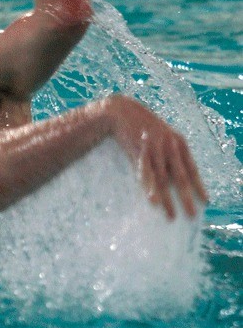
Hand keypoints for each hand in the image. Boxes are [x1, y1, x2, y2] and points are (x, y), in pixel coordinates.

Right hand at [106, 95, 207, 219]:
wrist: (122, 112)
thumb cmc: (144, 127)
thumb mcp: (163, 137)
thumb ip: (171, 154)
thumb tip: (176, 178)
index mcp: (179, 143)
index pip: (192, 168)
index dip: (199, 185)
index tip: (206, 201)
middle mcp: (169, 145)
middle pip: (180, 176)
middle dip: (186, 197)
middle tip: (191, 215)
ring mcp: (154, 148)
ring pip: (162, 178)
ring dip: (167, 199)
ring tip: (171, 215)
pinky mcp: (139, 150)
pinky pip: (145, 173)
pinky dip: (149, 187)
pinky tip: (153, 200)